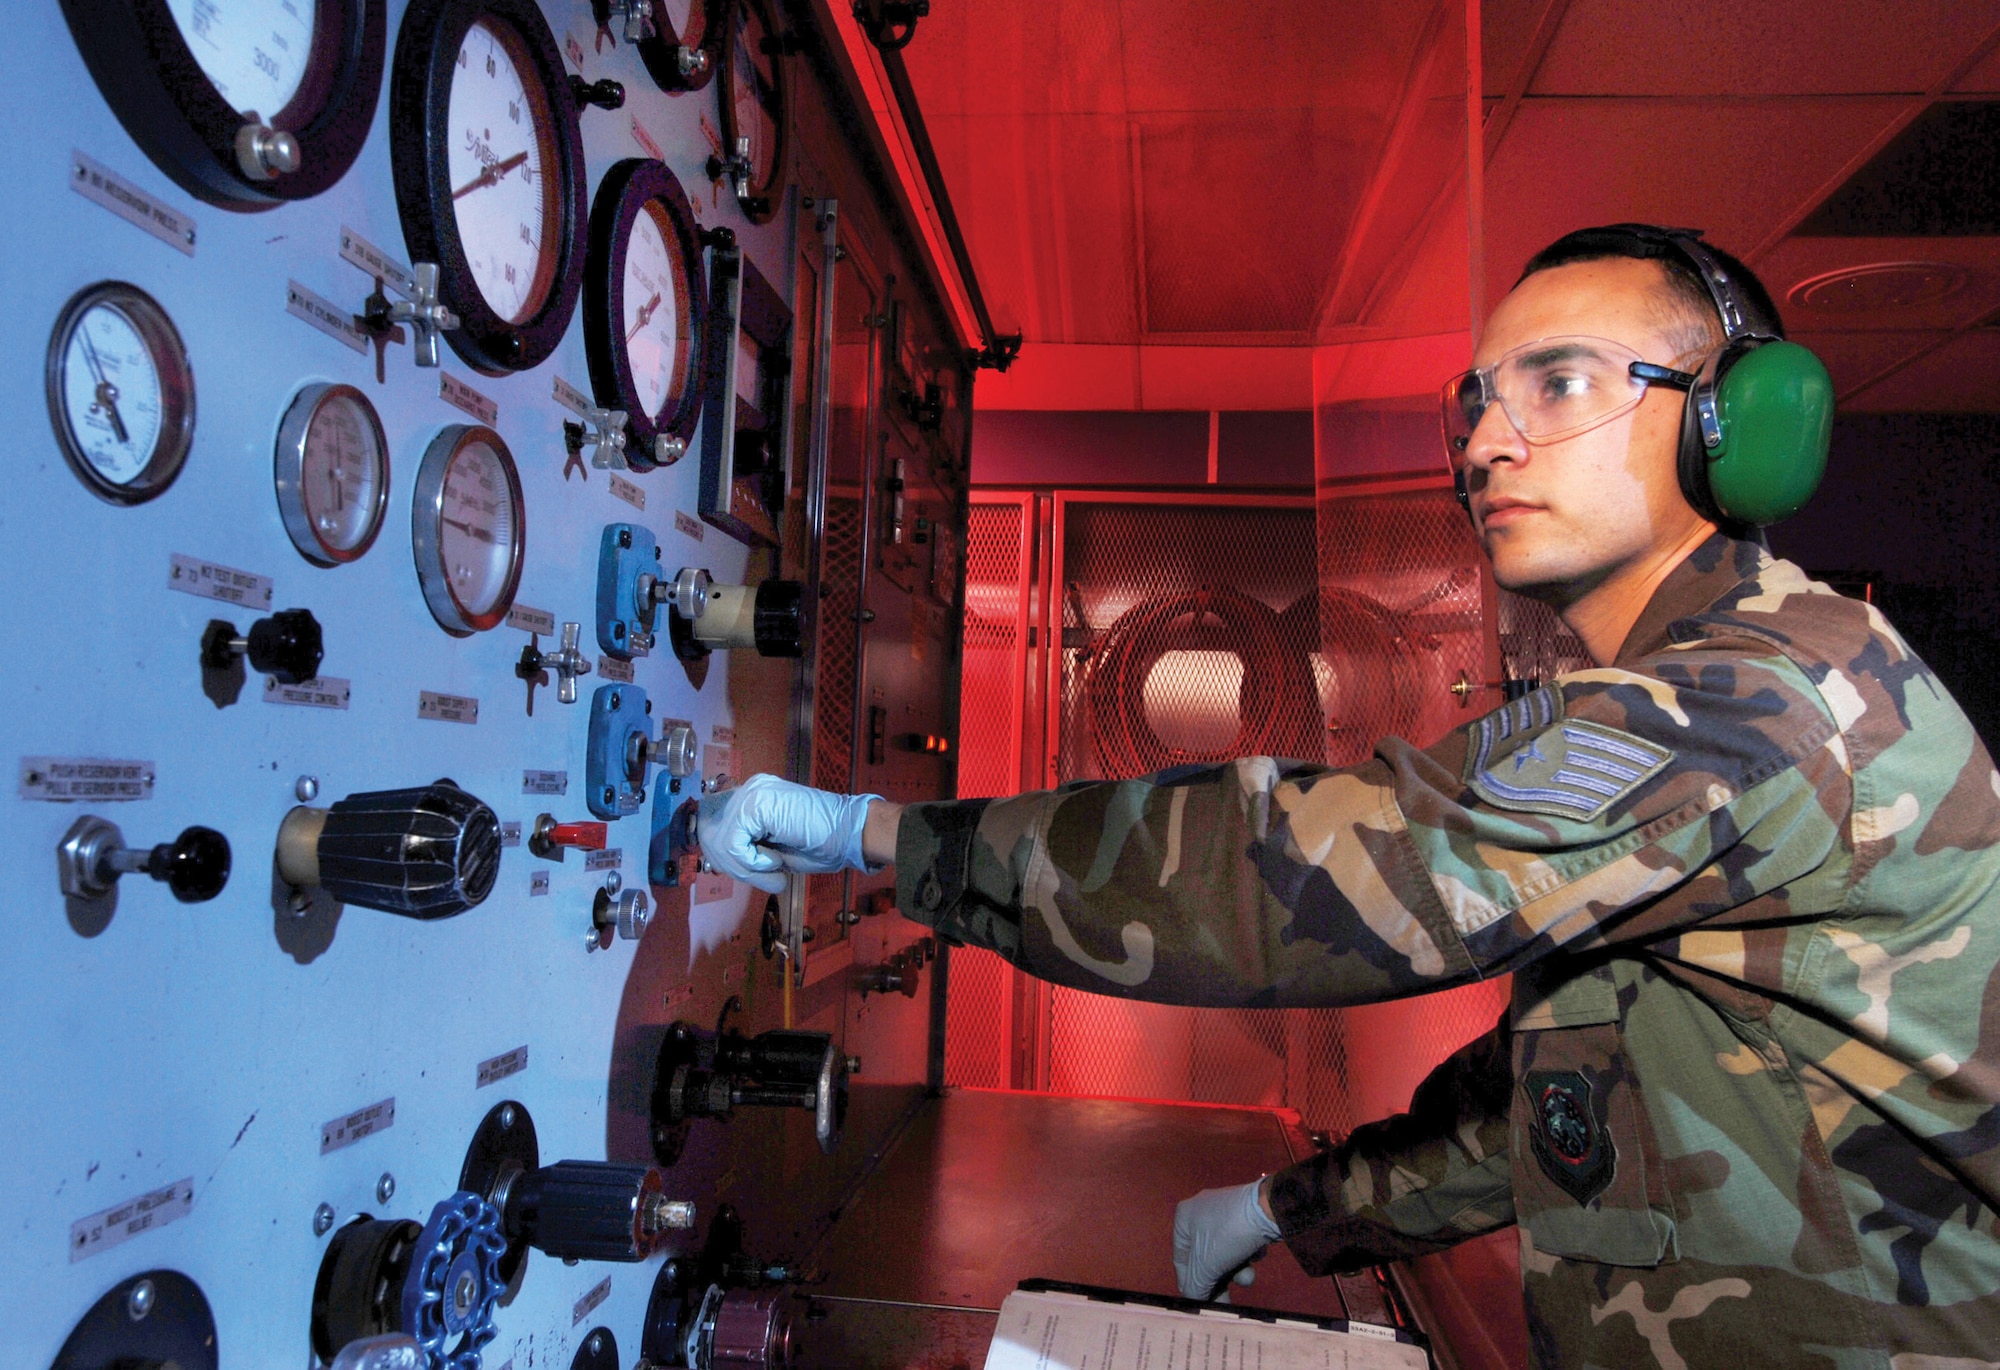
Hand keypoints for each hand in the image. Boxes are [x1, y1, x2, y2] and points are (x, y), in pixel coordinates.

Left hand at [696, 774, 881, 893]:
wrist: (848, 834)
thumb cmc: (820, 844)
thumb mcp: (773, 848)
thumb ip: (747, 847)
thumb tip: (720, 860)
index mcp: (753, 797)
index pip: (715, 827)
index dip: (726, 857)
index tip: (751, 872)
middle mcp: (748, 789)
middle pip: (712, 836)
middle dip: (735, 867)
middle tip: (767, 877)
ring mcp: (750, 794)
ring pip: (722, 844)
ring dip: (749, 869)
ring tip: (776, 870)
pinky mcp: (754, 806)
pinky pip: (734, 845)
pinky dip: (753, 862)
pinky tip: (776, 859)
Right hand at [1173, 1178, 1280, 1301]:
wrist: (1269, 1209)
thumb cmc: (1228, 1236)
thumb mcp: (1206, 1267)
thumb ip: (1195, 1288)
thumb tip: (1195, 1301)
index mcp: (1183, 1218)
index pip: (1181, 1260)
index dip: (1190, 1284)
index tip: (1201, 1304)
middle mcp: (1201, 1212)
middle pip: (1205, 1259)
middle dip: (1219, 1282)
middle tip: (1226, 1303)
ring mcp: (1225, 1212)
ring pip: (1225, 1254)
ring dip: (1237, 1270)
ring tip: (1248, 1276)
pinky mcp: (1246, 1215)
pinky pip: (1241, 1243)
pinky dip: (1248, 1254)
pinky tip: (1257, 1253)